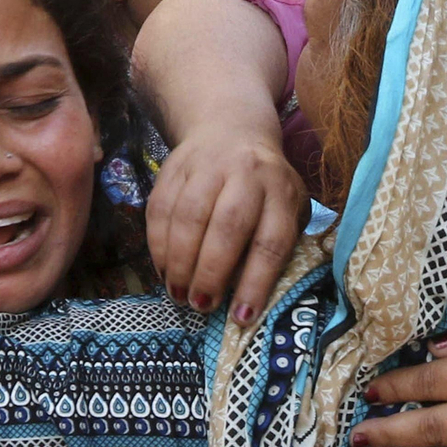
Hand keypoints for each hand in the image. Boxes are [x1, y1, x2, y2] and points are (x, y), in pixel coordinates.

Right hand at [146, 131, 306, 324]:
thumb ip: (281, 244)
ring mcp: (207, 167)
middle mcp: (246, 174)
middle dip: (211, 272)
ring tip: (178, 292)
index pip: (271, 242)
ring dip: (180, 261)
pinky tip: (163, 269)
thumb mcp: (289, 207)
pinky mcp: (173, 167)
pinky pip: (160, 208)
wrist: (230, 129)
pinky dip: (158, 243)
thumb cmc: (266, 185)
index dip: (255, 283)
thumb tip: (260, 298)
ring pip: (188, 216)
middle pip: (227, 227)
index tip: (242, 318)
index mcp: (281, 191)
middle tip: (200, 305)